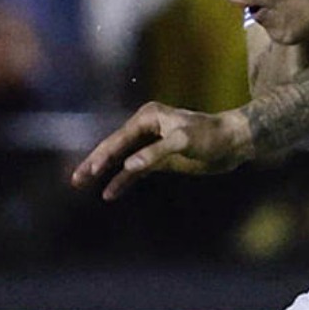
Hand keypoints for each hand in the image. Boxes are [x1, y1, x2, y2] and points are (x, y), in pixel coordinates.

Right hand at [71, 101, 251, 198]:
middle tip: (75, 179)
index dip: (103, 155)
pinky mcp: (159, 159)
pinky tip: (110, 192)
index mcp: (148, 117)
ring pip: (121, 160)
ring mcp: (151, 144)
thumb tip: (128, 166)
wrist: (233, 143)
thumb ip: (155, 154)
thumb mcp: (183, 142)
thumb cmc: (211, 136)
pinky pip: (135, 171)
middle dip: (95, 163)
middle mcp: (145, 128)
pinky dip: (123, 180)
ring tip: (83, 184)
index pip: (119, 138)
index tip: (91, 170)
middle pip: (114, 147)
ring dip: (104, 173)